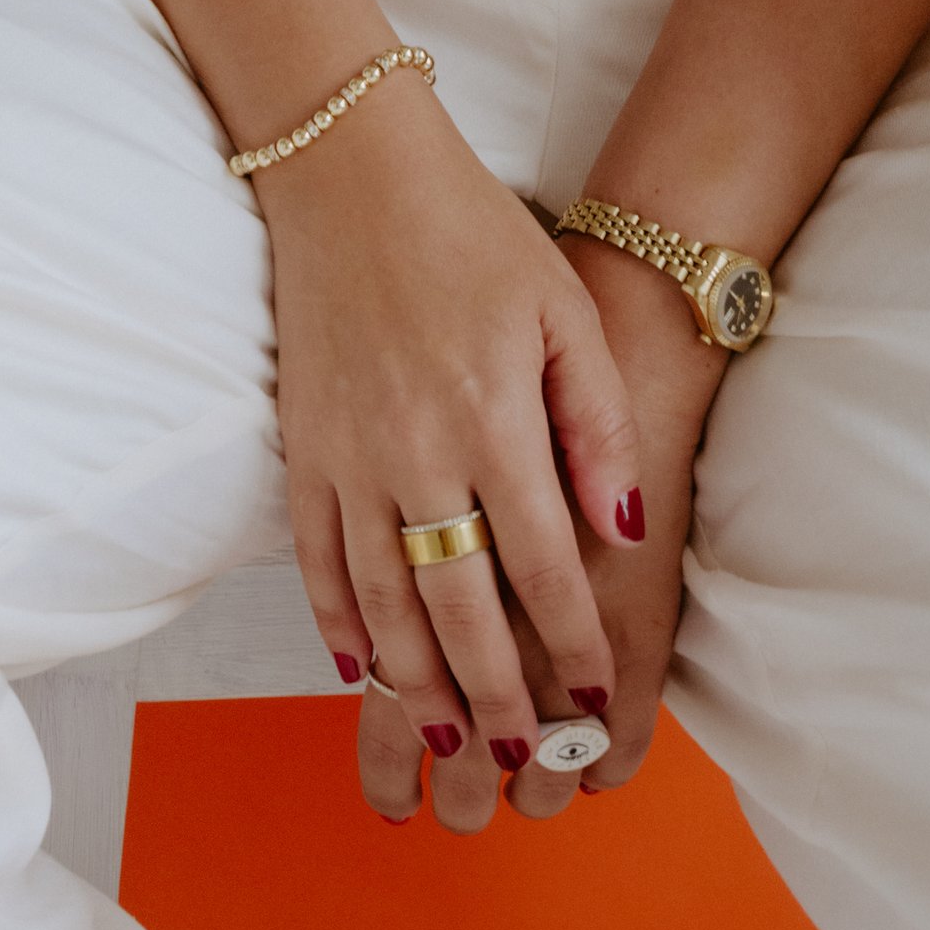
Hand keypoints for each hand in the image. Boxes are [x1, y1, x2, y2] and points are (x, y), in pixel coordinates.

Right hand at [355, 244, 723, 832]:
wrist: (352, 172)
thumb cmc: (473, 233)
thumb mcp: (565, 310)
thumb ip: (598, 424)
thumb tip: (625, 528)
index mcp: (493, 418)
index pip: (542, 565)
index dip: (573, 644)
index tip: (597, 701)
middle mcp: (418, 452)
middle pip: (461, 607)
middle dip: (497, 695)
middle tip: (522, 757)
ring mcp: (350, 455)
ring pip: (383, 601)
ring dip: (416, 680)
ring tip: (446, 735)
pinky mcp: (303, 445)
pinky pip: (315, 559)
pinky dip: (337, 621)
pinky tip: (358, 666)